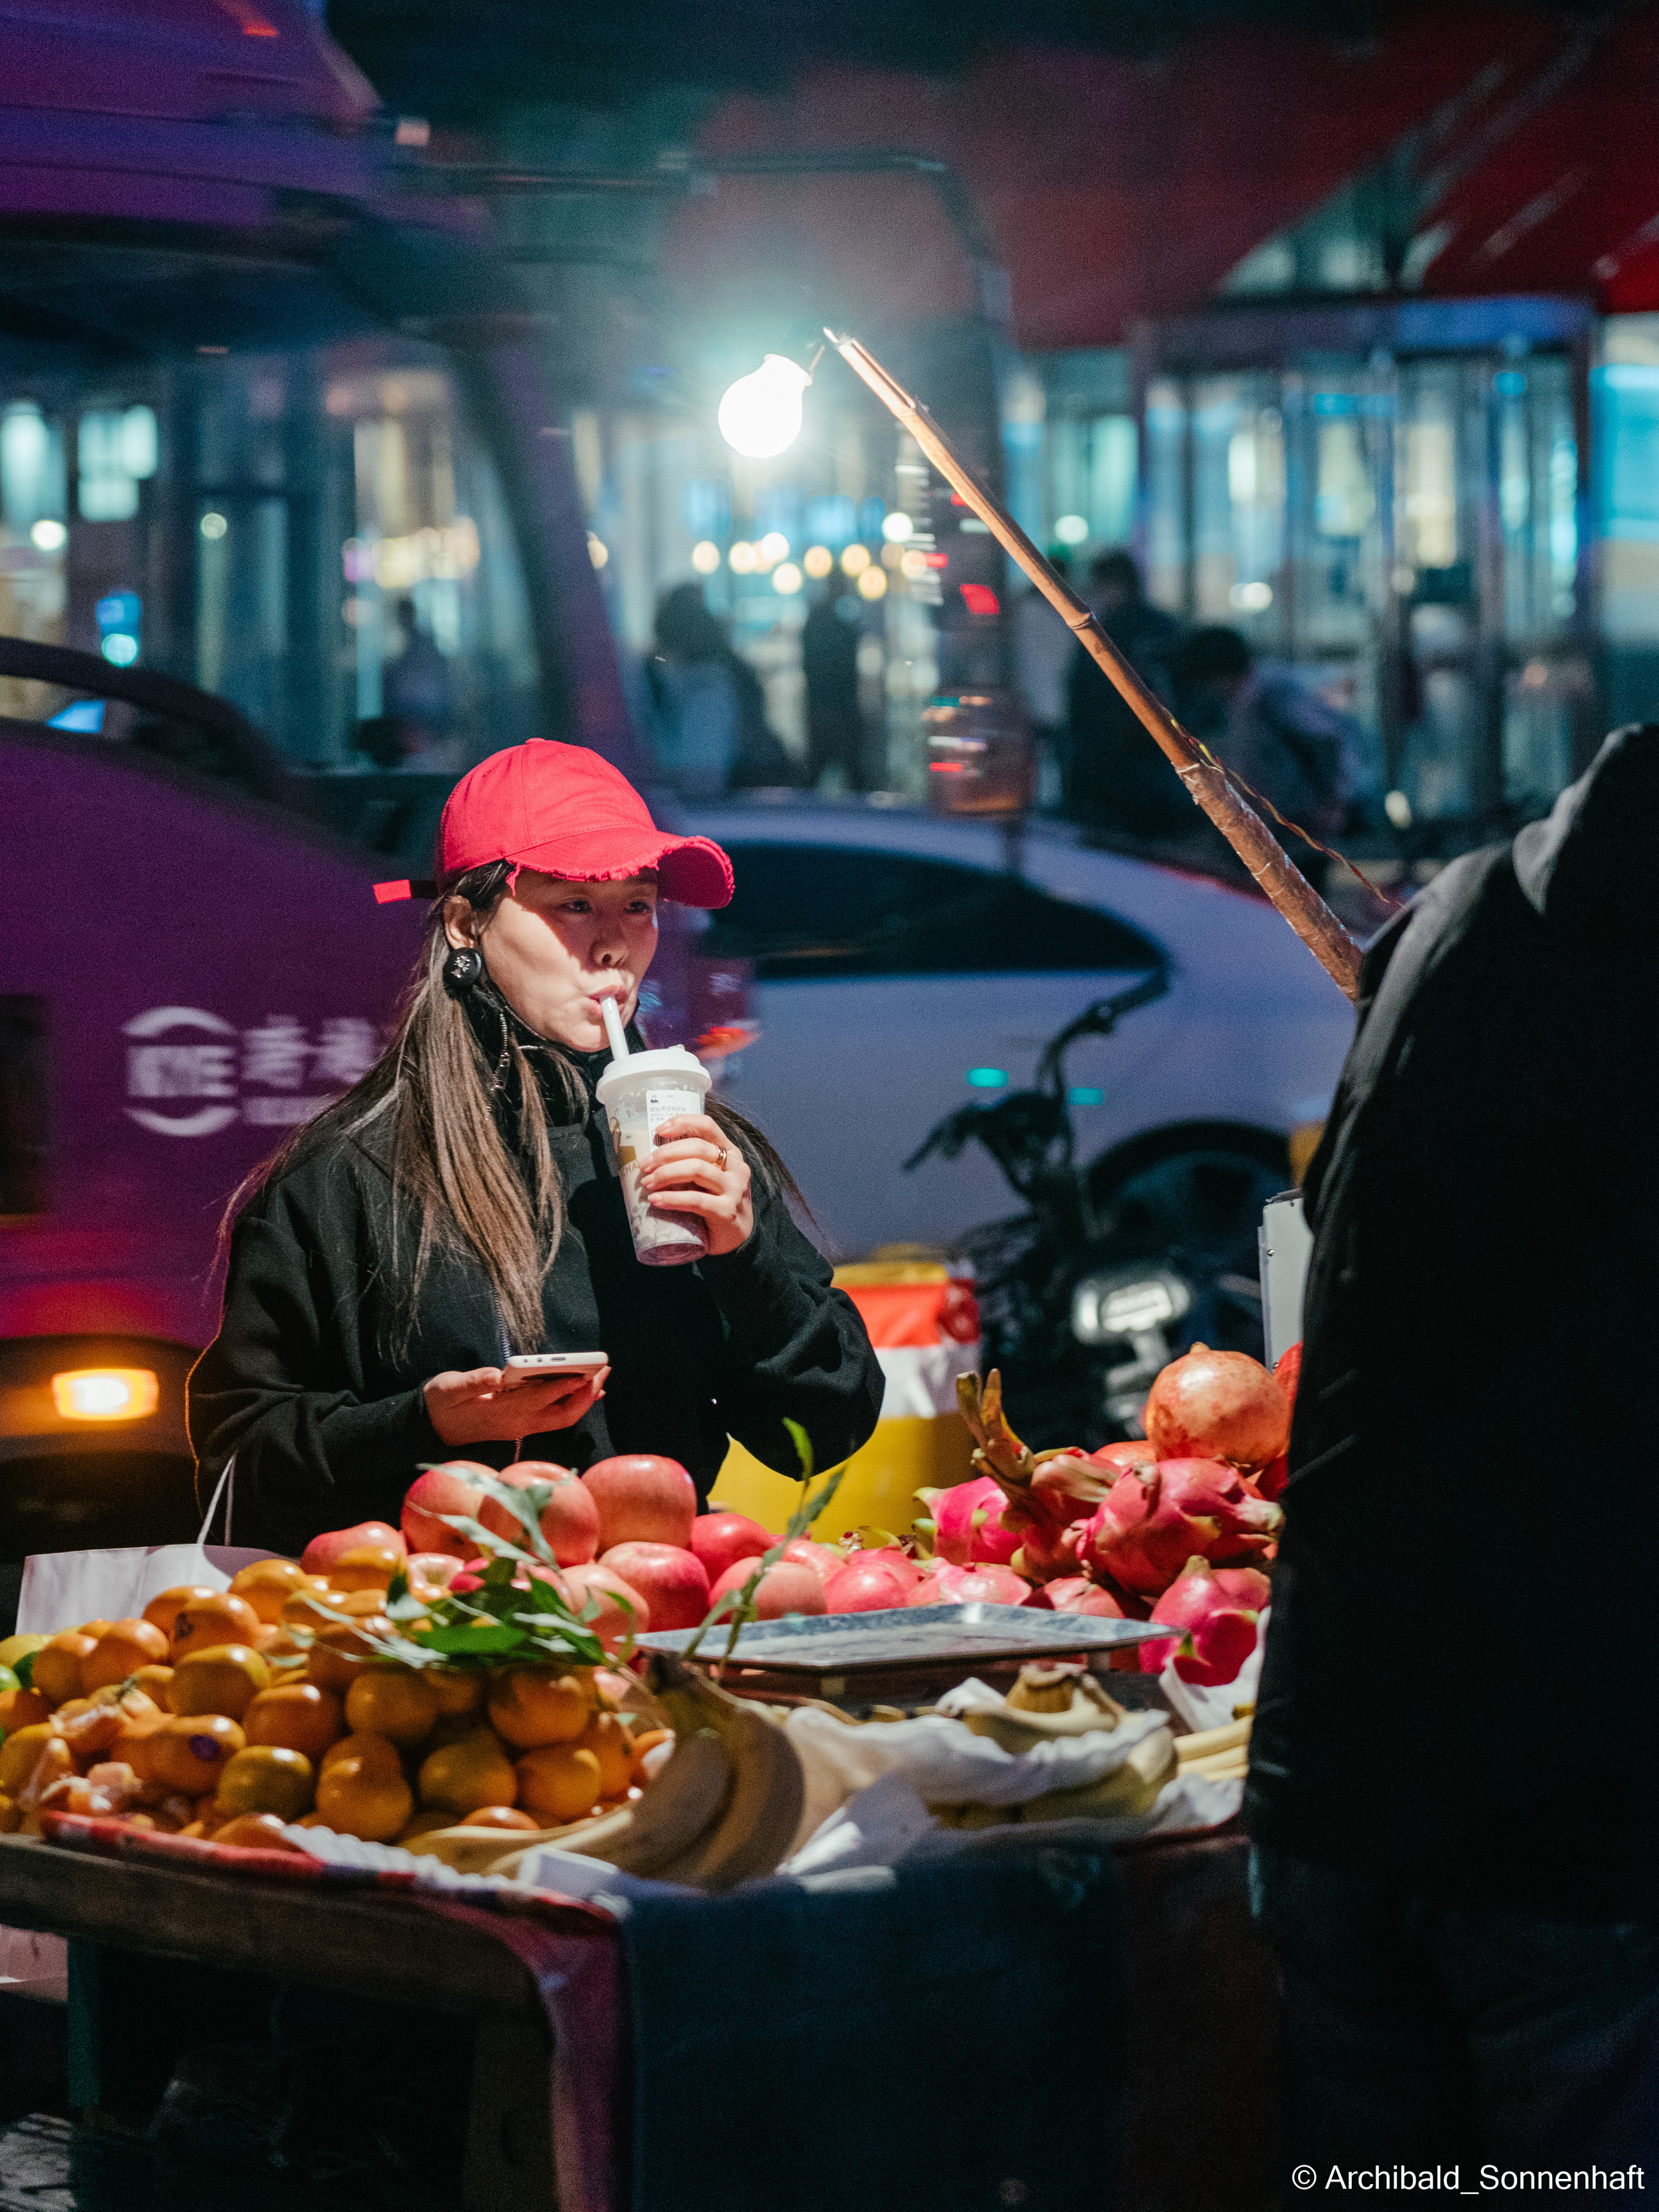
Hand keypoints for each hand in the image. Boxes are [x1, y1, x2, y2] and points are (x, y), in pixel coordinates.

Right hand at [423, 1364, 608, 1447]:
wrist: (430, 1428)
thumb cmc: (441, 1403)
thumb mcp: (450, 1388)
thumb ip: (474, 1382)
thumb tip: (496, 1374)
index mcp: (500, 1411)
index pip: (539, 1398)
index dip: (564, 1386)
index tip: (585, 1373)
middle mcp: (516, 1423)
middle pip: (561, 1415)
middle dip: (585, 1394)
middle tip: (603, 1370)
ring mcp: (520, 1427)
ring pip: (561, 1419)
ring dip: (583, 1400)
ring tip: (601, 1378)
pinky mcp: (520, 1426)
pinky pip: (554, 1418)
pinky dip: (572, 1405)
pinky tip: (583, 1392)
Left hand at [637, 1113, 752, 1257]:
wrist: (736, 1237)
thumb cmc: (715, 1201)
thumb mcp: (710, 1176)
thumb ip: (693, 1162)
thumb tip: (652, 1155)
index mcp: (731, 1152)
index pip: (708, 1126)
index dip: (683, 1123)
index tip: (658, 1130)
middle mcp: (736, 1166)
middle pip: (698, 1148)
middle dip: (666, 1154)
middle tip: (644, 1165)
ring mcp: (735, 1189)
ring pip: (696, 1170)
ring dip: (666, 1174)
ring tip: (647, 1183)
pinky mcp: (727, 1211)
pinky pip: (696, 1200)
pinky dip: (672, 1199)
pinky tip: (656, 1200)